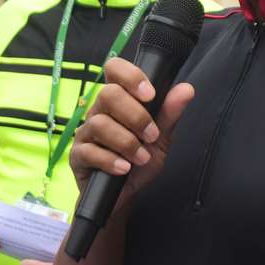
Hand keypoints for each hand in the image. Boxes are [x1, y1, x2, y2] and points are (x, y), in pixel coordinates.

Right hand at [68, 57, 194, 212]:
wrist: (126, 195)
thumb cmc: (141, 160)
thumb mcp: (161, 138)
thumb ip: (170, 113)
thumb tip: (187, 89)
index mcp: (119, 100)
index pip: (114, 69)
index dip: (131, 76)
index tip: (150, 95)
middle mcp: (99, 111)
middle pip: (108, 94)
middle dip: (135, 116)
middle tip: (152, 136)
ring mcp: (85, 133)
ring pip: (99, 123)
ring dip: (126, 142)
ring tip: (141, 158)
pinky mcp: (77, 156)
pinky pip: (89, 151)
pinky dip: (111, 160)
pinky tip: (124, 168)